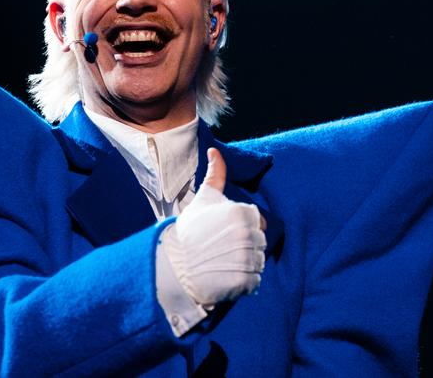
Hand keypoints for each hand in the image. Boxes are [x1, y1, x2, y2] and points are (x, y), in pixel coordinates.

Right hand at [162, 148, 266, 308]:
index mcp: (242, 212)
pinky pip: (254, 282)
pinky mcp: (244, 282)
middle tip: (222, 251)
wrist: (173, 265)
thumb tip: (214, 150)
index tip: (225, 234)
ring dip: (244, 265)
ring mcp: (247, 259)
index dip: (243, 228)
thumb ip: (215, 175)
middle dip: (245, 247)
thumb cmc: (189, 231)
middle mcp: (248, 234)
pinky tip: (224, 278)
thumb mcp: (203, 199)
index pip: (258, 222)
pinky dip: (242, 283)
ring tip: (222, 264)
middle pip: (259, 242)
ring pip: (258, 262)